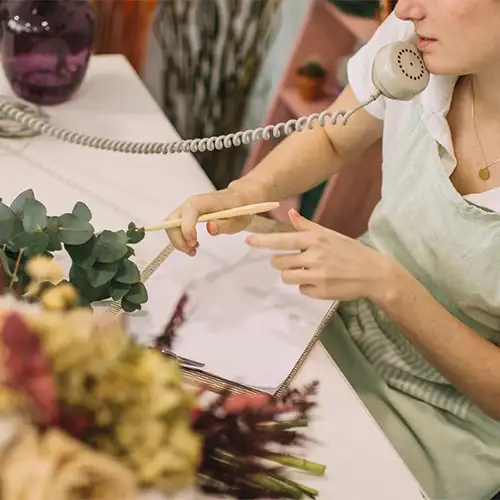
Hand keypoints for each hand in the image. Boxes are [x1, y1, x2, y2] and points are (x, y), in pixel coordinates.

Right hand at [165, 187, 253, 255]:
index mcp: (204, 201)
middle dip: (178, 239)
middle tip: (192, 251)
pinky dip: (180, 239)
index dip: (187, 228)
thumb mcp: (238, 220)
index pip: (189, 212)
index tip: (193, 243)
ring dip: (178, 241)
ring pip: (171, 225)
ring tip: (193, 250)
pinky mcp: (185, 215)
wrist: (237, 200)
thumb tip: (210, 228)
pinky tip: (193, 245)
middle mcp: (191, 203)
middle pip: (173, 220)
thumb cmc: (238, 209)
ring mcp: (186, 209)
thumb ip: (224, 225)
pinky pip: (175, 227)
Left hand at [245, 209, 398, 302]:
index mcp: (315, 239)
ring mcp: (317, 275)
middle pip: (278, 262)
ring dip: (292, 274)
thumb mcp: (330, 234)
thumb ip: (307, 226)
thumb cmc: (350, 251)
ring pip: (287, 276)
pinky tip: (321, 281)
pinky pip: (301, 289)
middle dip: (282, 262)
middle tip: (295, 261)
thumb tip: (290, 213)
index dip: (262, 241)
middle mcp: (314, 256)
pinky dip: (307, 287)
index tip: (248, 241)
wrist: (374, 273)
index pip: (281, 240)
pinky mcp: (320, 291)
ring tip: (308, 271)